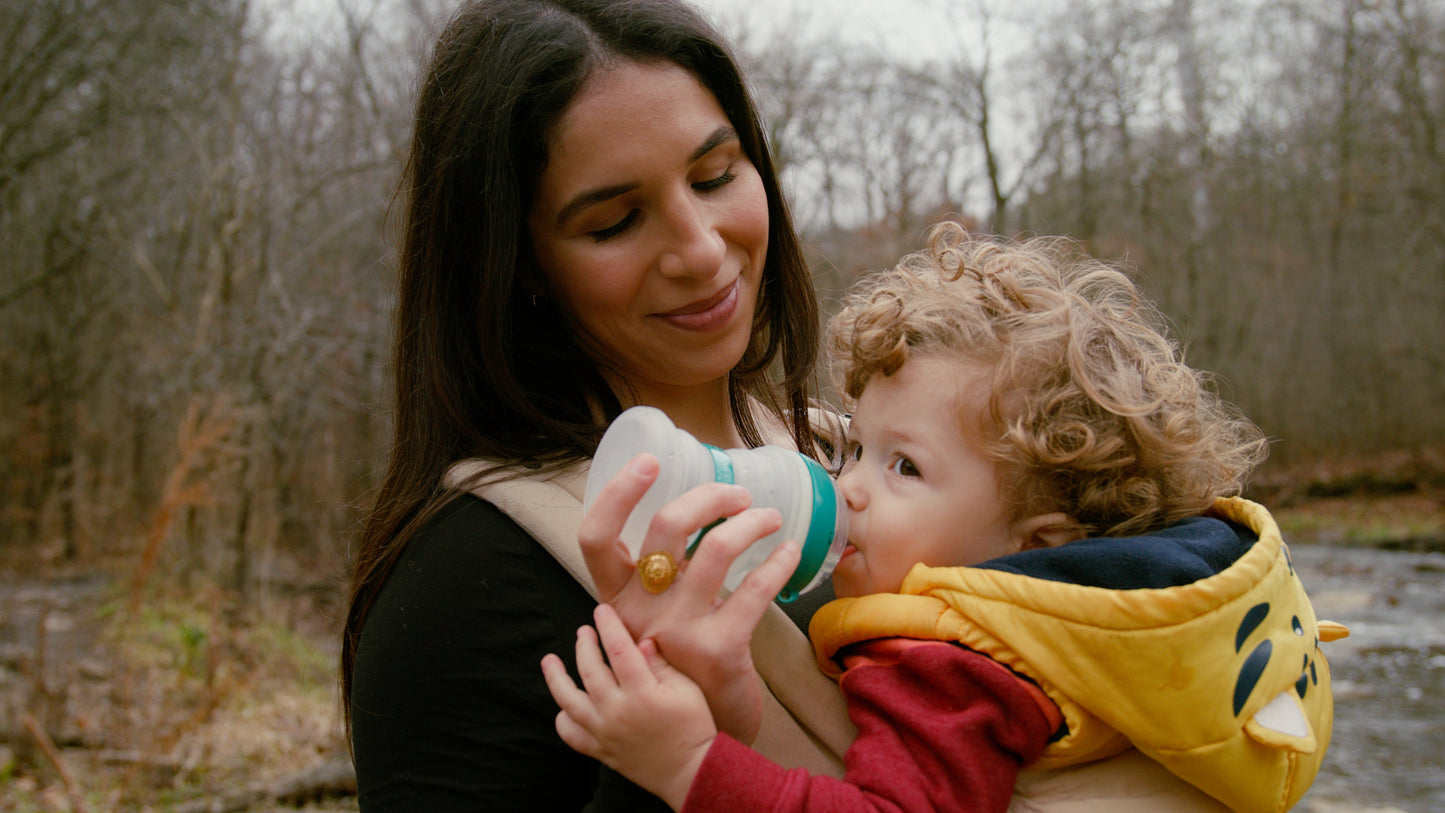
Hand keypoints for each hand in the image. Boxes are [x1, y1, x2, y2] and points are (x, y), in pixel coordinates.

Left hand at [541, 604, 714, 810]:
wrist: (691, 771)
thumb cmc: (694, 726)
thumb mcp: (687, 689)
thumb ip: (661, 665)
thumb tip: (641, 642)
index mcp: (642, 692)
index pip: (618, 650)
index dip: (608, 627)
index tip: (602, 611)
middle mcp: (617, 711)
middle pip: (590, 670)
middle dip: (584, 644)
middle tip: (583, 631)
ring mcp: (605, 732)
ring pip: (569, 701)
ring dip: (556, 678)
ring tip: (550, 660)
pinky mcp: (601, 750)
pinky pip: (571, 735)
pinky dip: (563, 719)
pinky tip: (564, 706)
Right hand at [577, 453, 802, 742]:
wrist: (698, 742)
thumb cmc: (679, 667)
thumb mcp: (652, 621)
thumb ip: (657, 580)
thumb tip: (692, 510)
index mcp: (614, 601)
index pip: (594, 537)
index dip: (616, 493)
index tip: (650, 462)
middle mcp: (637, 615)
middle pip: (662, 530)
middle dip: (706, 497)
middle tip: (736, 493)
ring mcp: (677, 633)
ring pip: (714, 551)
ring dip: (749, 523)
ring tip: (767, 517)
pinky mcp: (719, 651)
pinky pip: (755, 590)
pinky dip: (778, 562)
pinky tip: (790, 551)